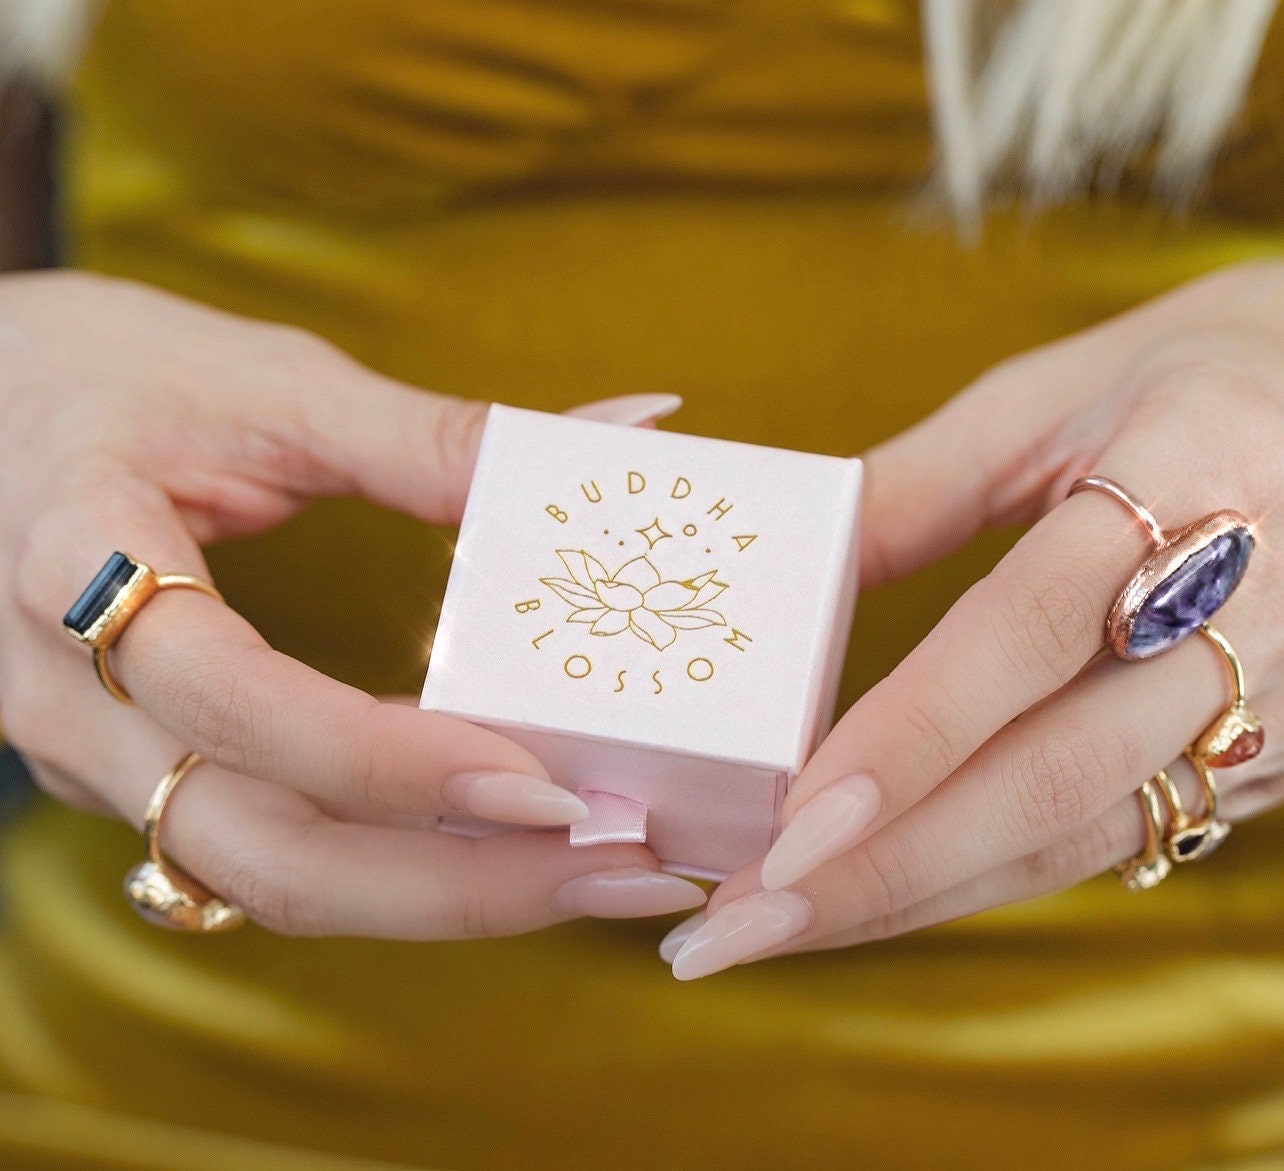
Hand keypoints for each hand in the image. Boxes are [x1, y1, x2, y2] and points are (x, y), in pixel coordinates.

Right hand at [0, 271, 706, 936]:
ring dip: (439, 894)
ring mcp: (98, 757)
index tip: (546, 787)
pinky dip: (389, 863)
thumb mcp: (269, 384)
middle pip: (262, 851)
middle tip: (621, 869)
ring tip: (589, 873)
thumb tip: (627, 431)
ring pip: (266, 878)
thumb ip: (437, 432)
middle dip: (457, 886)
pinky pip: (264, 850)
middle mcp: (73, 700)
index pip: (236, 703)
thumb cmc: (108, 374)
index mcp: (77, 567)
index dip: (390, 761)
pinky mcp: (138, 775)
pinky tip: (495, 844)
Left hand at [666, 260, 1283, 977]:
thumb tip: (787, 569)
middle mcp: (1242, 613)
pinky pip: (1103, 837)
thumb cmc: (1189, 377)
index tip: (790, 817)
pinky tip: (876, 898)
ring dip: (914, 895)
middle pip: (1052, 773)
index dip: (911, 732)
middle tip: (737, 924)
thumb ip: (917, 484)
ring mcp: (1266, 702)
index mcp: (1189, 482)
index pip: (1029, 631)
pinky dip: (977, 875)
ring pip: (1075, 833)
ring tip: (775, 928)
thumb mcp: (1051, 394)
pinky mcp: (1260, 757)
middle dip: (884, 866)